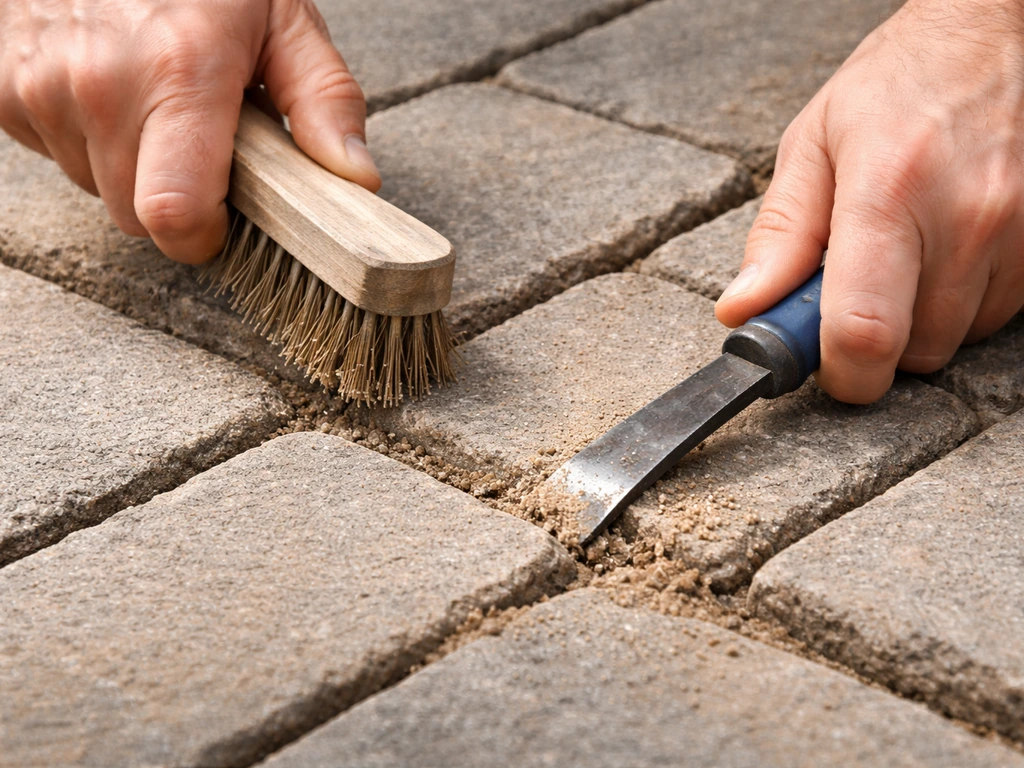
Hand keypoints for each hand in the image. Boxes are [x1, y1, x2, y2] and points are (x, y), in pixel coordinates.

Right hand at [0, 0, 379, 263]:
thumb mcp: (281, 15)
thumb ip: (324, 100)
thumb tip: (356, 177)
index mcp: (180, 72)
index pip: (175, 217)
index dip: (205, 235)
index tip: (225, 217)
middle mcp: (100, 83)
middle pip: (136, 216)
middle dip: (175, 198)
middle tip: (197, 139)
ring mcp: (39, 84)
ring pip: (96, 187)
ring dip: (130, 164)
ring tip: (153, 98)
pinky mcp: (2, 84)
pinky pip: (54, 150)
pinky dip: (84, 134)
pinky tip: (108, 86)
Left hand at [715, 0, 1023, 402]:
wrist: (993, 35)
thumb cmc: (894, 87)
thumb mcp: (812, 146)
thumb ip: (778, 236)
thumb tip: (742, 311)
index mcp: (887, 192)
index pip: (864, 329)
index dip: (841, 374)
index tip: (826, 370)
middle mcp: (965, 219)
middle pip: (914, 351)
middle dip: (875, 342)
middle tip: (854, 292)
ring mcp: (1016, 234)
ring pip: (956, 339)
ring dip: (919, 320)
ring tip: (904, 255)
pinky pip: (996, 315)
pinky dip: (960, 301)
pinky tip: (944, 249)